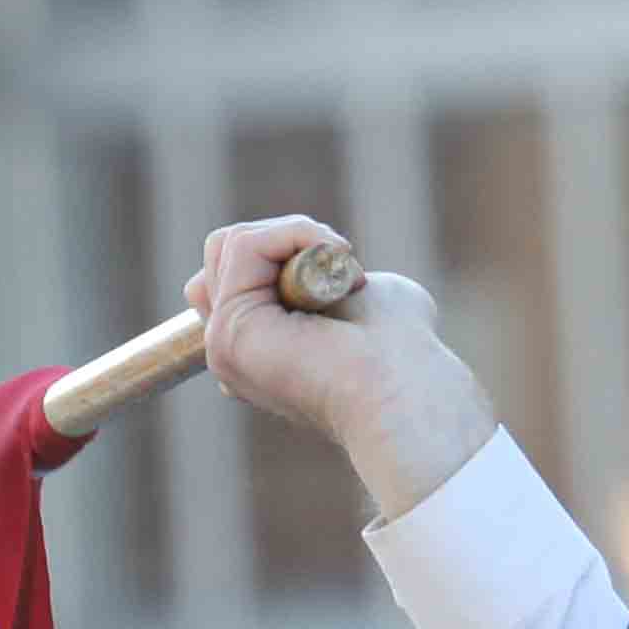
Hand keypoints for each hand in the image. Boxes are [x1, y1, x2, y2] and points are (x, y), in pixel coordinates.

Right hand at [190, 217, 497, 526]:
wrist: (407, 395)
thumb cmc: (405, 354)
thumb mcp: (368, 300)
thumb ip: (333, 278)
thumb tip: (330, 260)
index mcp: (262, 350)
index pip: (237, 272)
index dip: (288, 253)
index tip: (350, 281)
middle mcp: (234, 352)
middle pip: (222, 255)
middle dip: (286, 239)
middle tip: (345, 271)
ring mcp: (225, 343)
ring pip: (230, 245)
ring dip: (296, 236)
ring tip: (345, 272)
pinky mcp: (230, 330)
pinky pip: (243, 246)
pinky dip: (296, 234)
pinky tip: (338, 265)